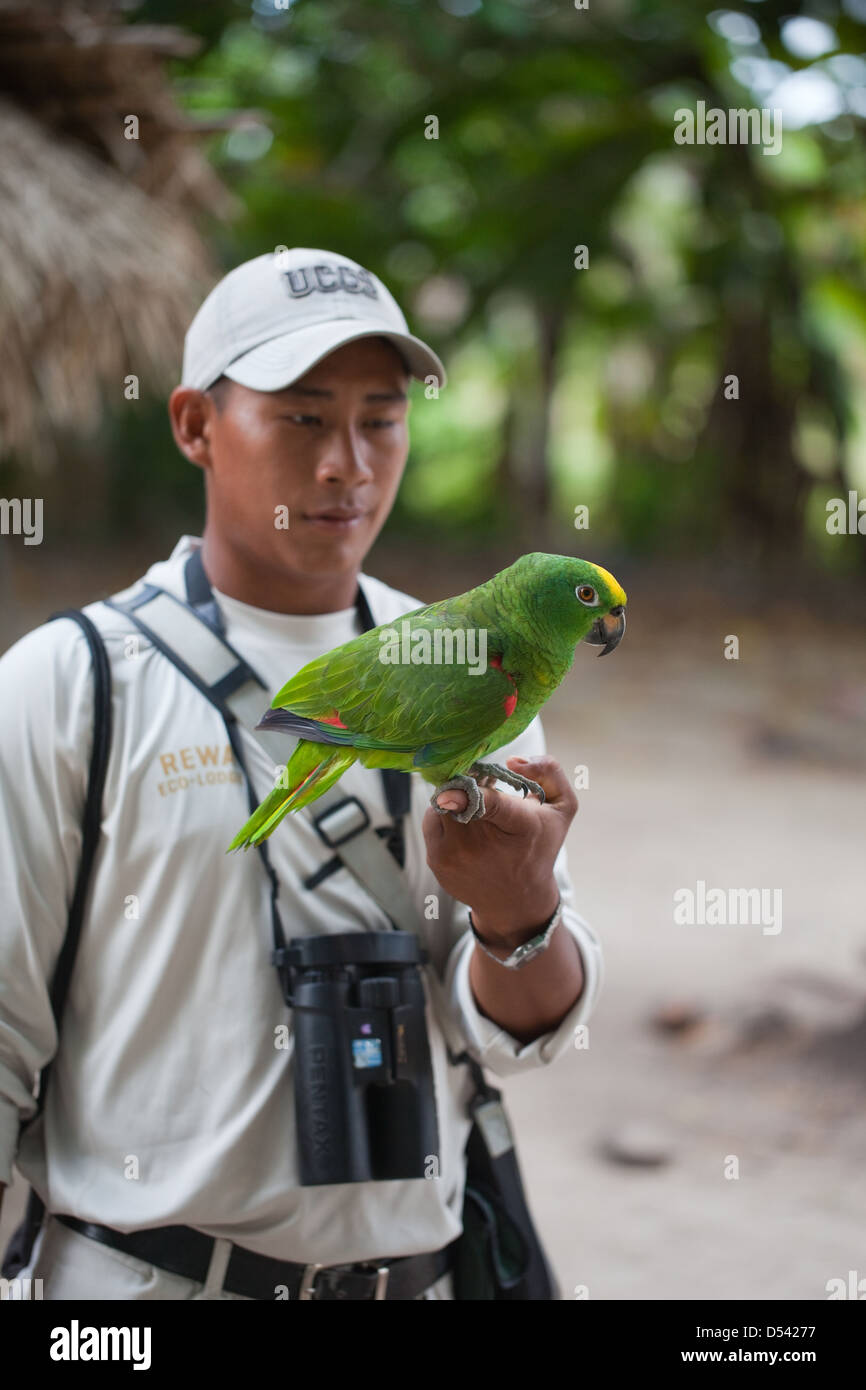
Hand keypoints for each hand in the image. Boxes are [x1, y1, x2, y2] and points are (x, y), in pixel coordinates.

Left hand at [422, 755, 577, 945]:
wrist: (516, 901)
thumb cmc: (539, 845)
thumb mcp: (562, 808)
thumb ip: (549, 772)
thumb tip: (513, 760)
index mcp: (521, 827)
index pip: (492, 805)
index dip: (473, 792)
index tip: (463, 783)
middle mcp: (483, 845)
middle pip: (460, 795)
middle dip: (467, 783)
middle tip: (479, 786)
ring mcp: (457, 855)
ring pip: (441, 804)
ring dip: (453, 798)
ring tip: (472, 809)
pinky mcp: (438, 861)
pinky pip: (430, 819)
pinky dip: (442, 813)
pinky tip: (461, 822)